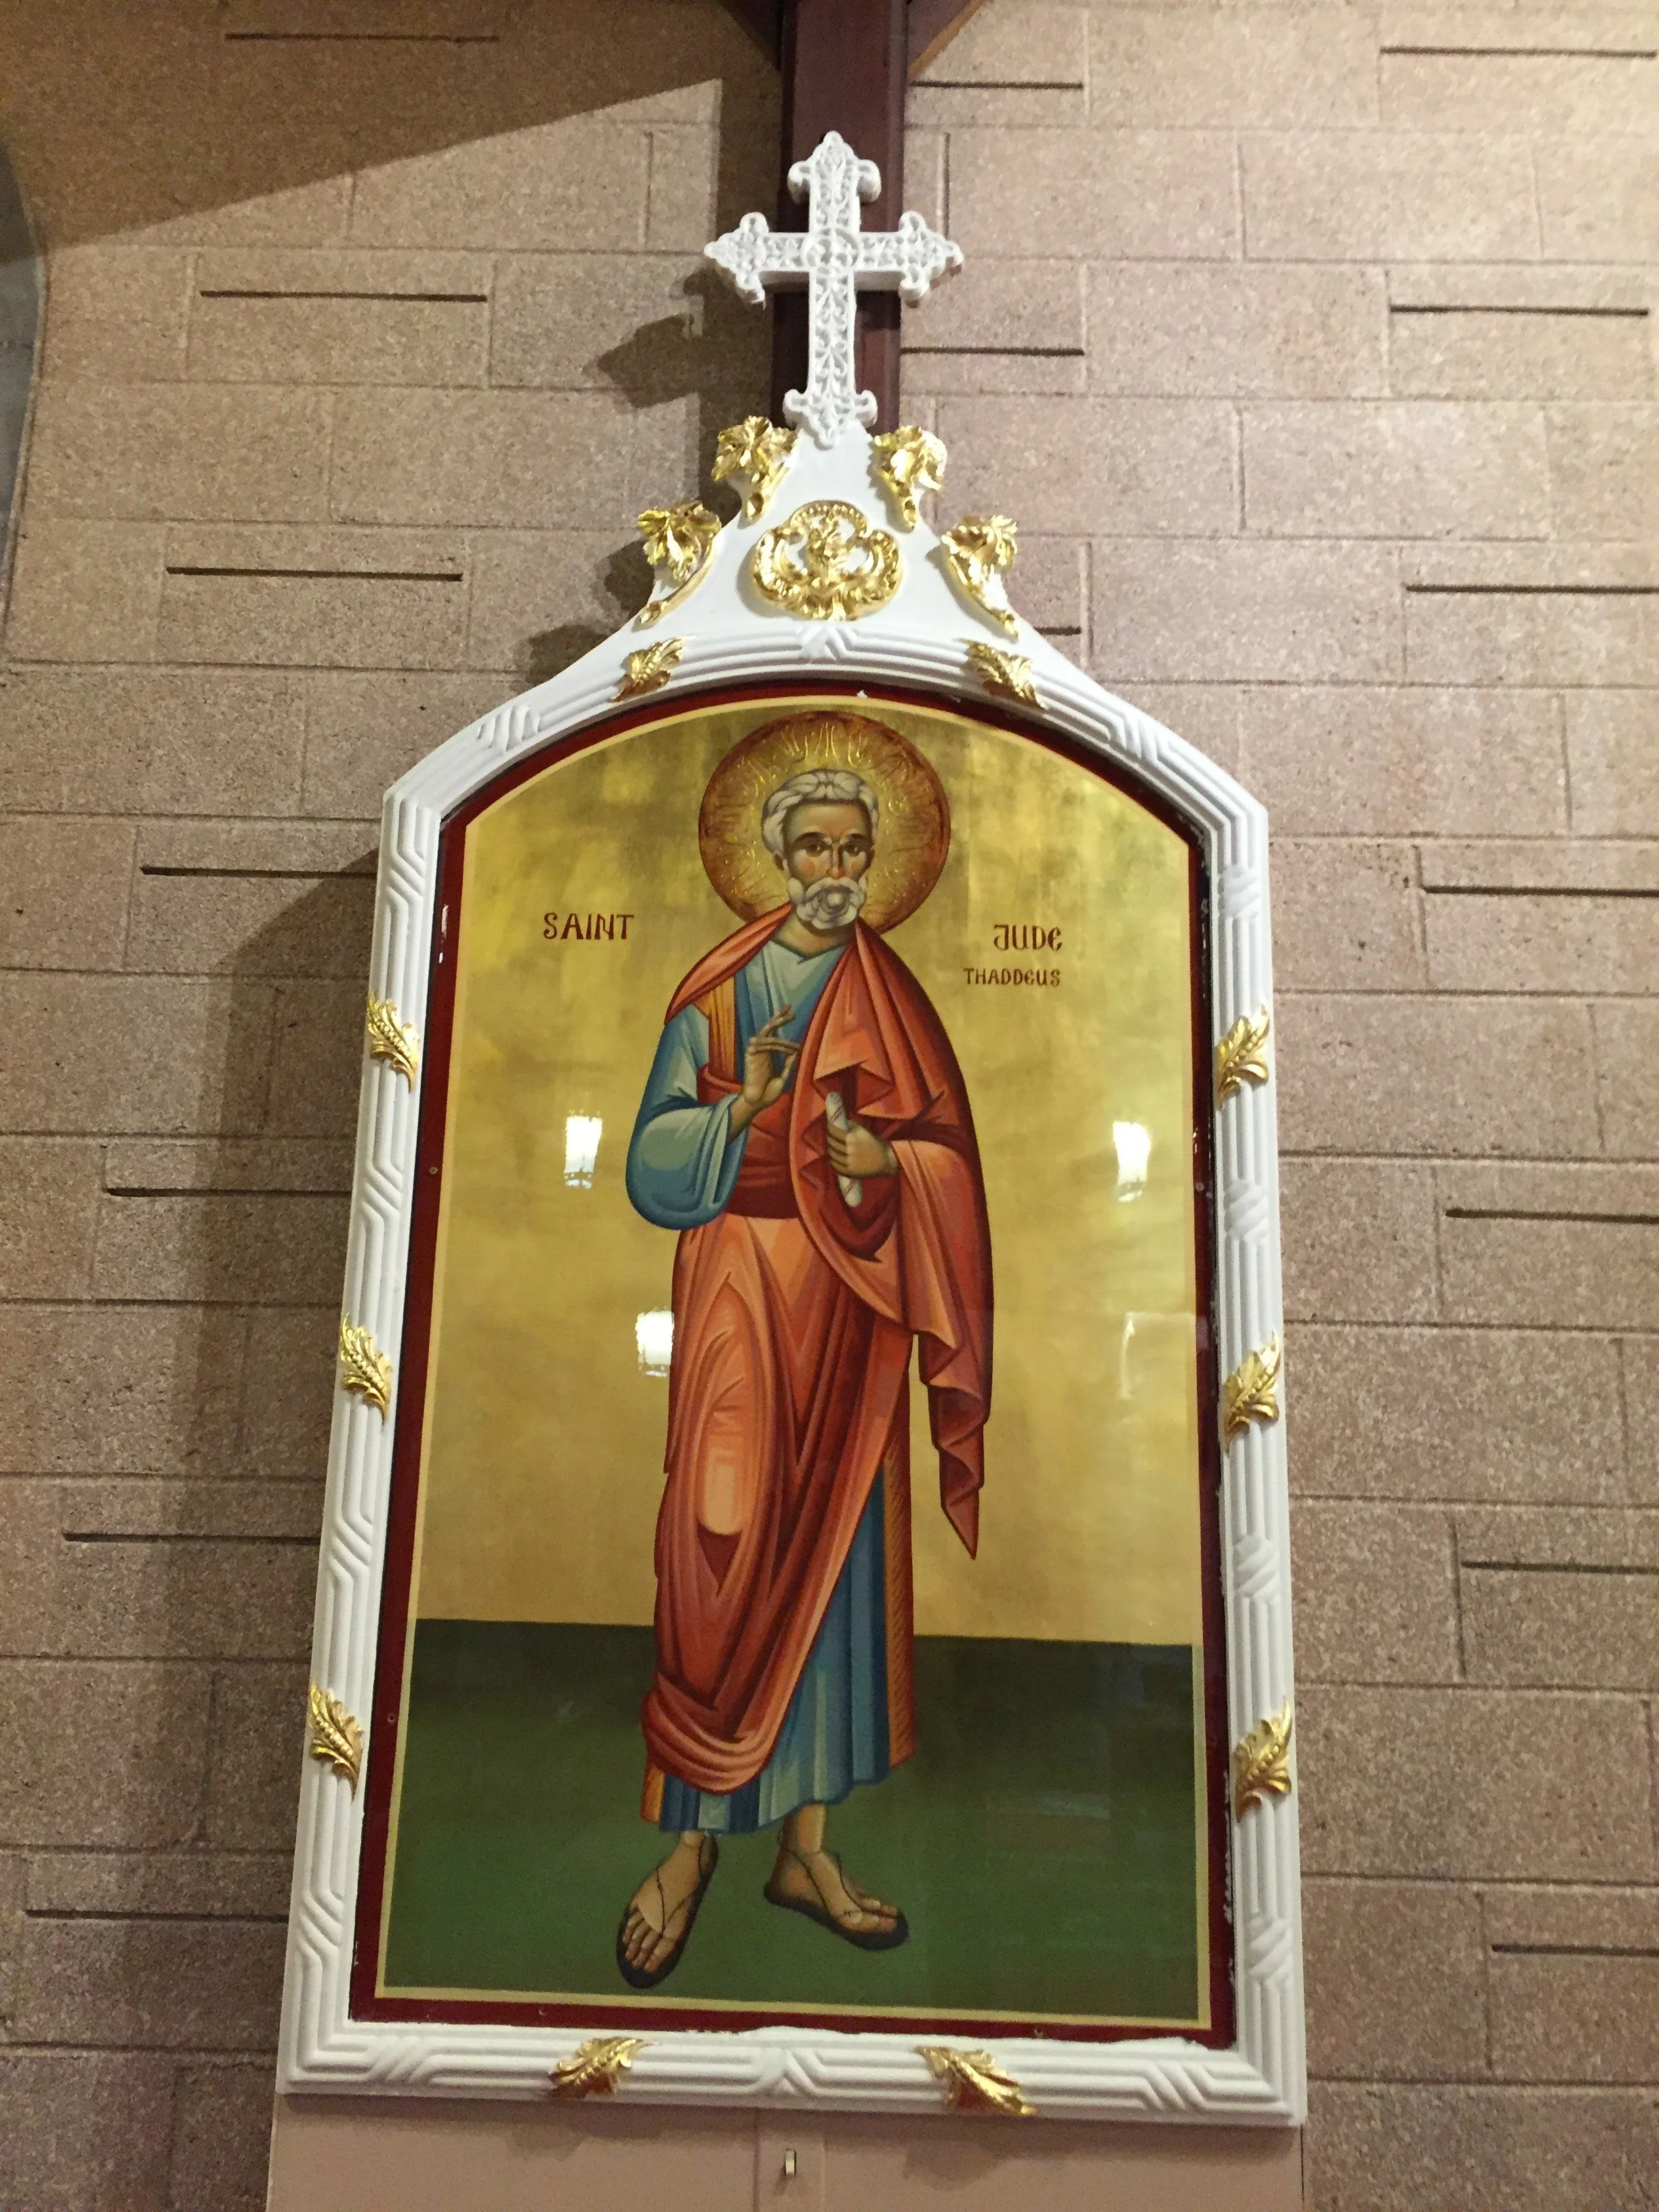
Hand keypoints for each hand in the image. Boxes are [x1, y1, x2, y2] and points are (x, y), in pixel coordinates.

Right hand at [730, 1005, 797, 1134]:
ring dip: (782, 1033)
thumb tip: (795, 1053)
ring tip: (794, 1034)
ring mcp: (755, 1052)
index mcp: (769, 1053)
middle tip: (790, 1010)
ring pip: (766, 1034)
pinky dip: (776, 1045)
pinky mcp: (751, 1056)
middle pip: (768, 1028)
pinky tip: (789, 1049)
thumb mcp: (783, 1076)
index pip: (774, 1033)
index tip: (791, 1011)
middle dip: (779, 1018)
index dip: (781, 1020)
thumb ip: (788, 1064)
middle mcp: (762, 1050)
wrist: (757, 1102)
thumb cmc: (768, 1092)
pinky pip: (763, 1045)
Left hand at [828, 1117, 896, 1180]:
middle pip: (832, 1143)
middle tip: (829, 1137)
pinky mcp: (850, 1171)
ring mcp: (848, 1161)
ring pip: (832, 1155)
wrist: (886, 1160)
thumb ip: (851, 1125)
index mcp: (851, 1138)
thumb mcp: (864, 1130)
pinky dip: (833, 1161)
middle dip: (829, 1139)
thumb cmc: (875, 1143)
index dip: (829, 1128)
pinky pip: (836, 1166)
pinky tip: (833, 1158)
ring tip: (831, 1147)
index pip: (834, 1132)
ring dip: (830, 1150)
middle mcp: (848, 1149)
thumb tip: (841, 1120)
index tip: (829, 1126)